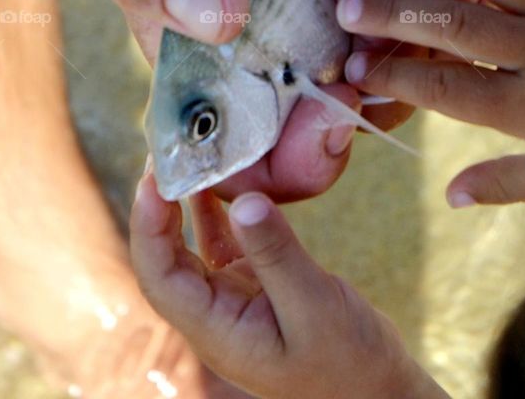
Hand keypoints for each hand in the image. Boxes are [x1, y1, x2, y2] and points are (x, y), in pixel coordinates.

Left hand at [129, 176, 448, 398]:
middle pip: (165, 258)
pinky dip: (216, 212)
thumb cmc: (348, 363)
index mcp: (216, 331)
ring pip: (191, 248)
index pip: (160, 277)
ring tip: (182, 156)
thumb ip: (277, 255)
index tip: (154, 178)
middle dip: (158, 207)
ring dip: (182, 205)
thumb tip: (242, 200)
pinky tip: (218, 180)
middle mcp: (214, 315)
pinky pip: (224, 244)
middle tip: (163, 151)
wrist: (376, 391)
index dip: (148, 226)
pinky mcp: (255, 285)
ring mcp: (232, 300)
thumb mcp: (315, 306)